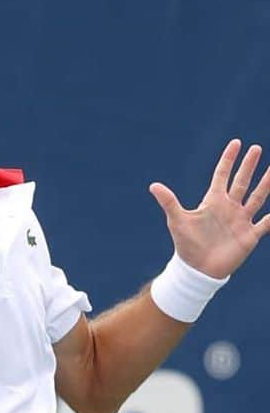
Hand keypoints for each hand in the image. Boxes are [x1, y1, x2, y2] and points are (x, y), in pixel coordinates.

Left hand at [149, 139, 269, 278]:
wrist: (198, 270)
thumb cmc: (186, 245)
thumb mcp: (178, 221)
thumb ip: (169, 202)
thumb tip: (153, 186)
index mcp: (213, 202)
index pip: (222, 175)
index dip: (228, 160)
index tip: (236, 143)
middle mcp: (229, 208)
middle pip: (242, 182)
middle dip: (249, 166)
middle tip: (256, 148)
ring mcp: (241, 220)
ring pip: (258, 197)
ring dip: (267, 183)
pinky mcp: (250, 236)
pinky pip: (267, 223)